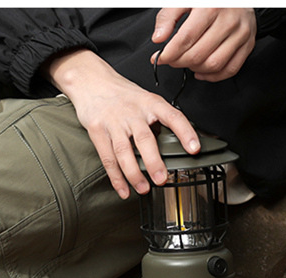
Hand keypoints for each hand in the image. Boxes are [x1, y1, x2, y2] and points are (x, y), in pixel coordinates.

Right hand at [45, 49, 199, 199]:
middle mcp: (132, 112)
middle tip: (162, 179)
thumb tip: (171, 141)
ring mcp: (114, 122)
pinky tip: (123, 189)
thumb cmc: (119, 93)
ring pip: (125, 152)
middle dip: (154, 162)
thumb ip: (156, 118)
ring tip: (143, 188)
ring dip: (134, 174)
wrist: (91, 80)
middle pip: (145, 139)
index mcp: (149, 102)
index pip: (173, 116)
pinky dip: (116, 178)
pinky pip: (108, 159)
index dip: (185, 132)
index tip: (194, 148)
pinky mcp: (97, 132)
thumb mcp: (143, 98)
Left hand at [152, 8, 256, 81]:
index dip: (168, 54)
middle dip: (178, 62)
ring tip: (188, 61)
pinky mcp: (248, 44)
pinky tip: (201, 70)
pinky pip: (229, 70)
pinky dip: (212, 76)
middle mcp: (228, 21)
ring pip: (212, 65)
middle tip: (172, 59)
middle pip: (197, 55)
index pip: (185, 40)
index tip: (159, 58)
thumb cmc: (209, 0)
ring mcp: (241, 34)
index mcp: (211, 7)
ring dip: (195, 69)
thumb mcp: (185, 1)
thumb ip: (168, 17)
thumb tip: (158, 38)